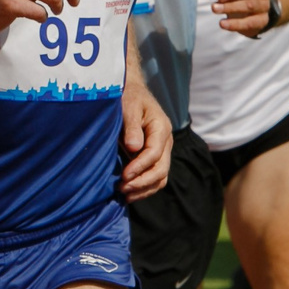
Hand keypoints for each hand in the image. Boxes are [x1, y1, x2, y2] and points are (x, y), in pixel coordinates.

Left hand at [118, 80, 172, 200]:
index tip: (124, 175)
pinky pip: (155, 177)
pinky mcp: (155, 157)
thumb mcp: (128, 106)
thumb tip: (133, 147)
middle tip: (122, 188)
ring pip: (160, 177)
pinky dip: (144, 188)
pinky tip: (130, 193)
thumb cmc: (129, 97)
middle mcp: (166, 141)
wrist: (132, 92)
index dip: (139, 167)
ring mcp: (162, 150)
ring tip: (125, 195)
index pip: (154, 153)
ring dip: (144, 189)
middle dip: (142, 182)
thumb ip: (131, 126)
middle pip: (161, 169)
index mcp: (161, 128)